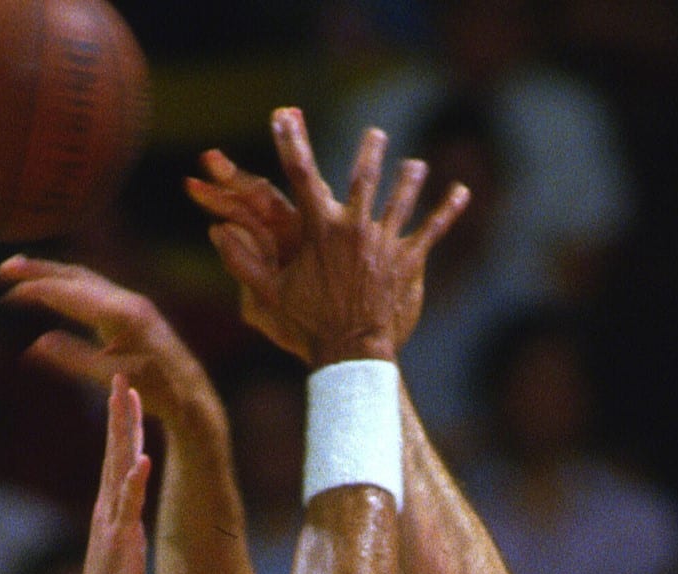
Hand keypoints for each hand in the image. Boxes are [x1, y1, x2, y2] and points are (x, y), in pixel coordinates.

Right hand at [0, 257, 216, 432]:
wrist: (194, 396)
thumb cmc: (157, 395)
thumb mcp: (114, 380)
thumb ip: (77, 360)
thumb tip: (36, 344)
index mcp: (121, 316)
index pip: (68, 293)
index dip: (33, 290)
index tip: (4, 295)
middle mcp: (127, 300)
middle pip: (73, 275)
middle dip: (35, 271)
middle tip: (0, 272)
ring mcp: (131, 302)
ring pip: (82, 276)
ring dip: (49, 272)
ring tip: (16, 271)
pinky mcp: (132, 309)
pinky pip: (92, 285)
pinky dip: (66, 281)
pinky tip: (51, 287)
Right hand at [77, 375, 152, 573]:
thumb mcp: (123, 555)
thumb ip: (125, 537)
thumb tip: (129, 537)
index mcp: (110, 508)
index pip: (117, 457)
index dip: (123, 425)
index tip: (127, 393)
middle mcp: (108, 506)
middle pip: (114, 449)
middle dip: (120, 412)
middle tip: (122, 375)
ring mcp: (112, 519)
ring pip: (119, 465)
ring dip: (124, 430)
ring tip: (128, 398)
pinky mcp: (121, 537)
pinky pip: (129, 504)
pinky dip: (135, 480)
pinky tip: (144, 458)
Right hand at [191, 108, 468, 366]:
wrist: (350, 353)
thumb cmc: (307, 324)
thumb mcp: (269, 293)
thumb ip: (242, 261)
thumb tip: (216, 233)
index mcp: (319, 230)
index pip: (301, 176)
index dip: (291, 142)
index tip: (284, 115)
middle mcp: (354, 228)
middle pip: (363, 177)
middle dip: (369, 152)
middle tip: (375, 134)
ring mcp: (384, 243)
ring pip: (402, 199)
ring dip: (410, 178)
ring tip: (416, 164)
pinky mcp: (409, 261)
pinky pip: (433, 229)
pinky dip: (448, 210)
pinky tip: (461, 192)